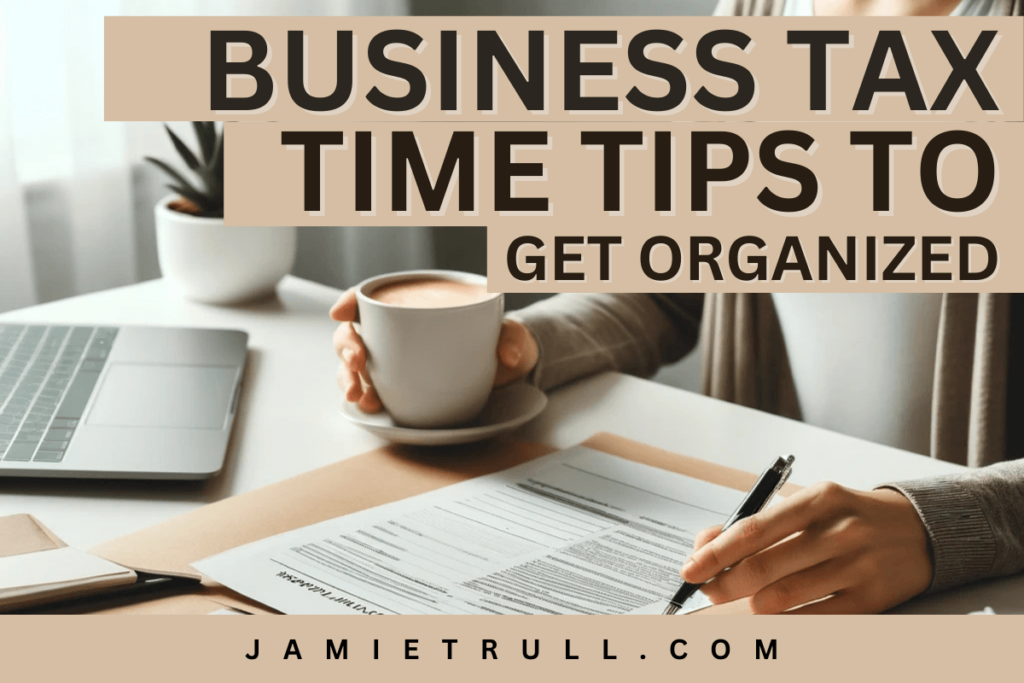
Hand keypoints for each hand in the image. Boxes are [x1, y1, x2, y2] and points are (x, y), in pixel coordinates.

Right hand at [330, 287, 539, 412]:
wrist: (505, 371)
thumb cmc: (497, 340)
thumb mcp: (508, 333)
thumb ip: (512, 336)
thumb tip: (510, 353)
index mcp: (413, 307)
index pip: (373, 298)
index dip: (351, 301)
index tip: (342, 311)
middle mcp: (395, 333)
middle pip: (354, 332)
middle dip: (347, 345)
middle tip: (358, 360)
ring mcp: (391, 362)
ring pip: (354, 365)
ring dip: (348, 377)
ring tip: (357, 394)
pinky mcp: (396, 388)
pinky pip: (369, 390)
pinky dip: (363, 398)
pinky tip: (367, 405)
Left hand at [680, 482, 931, 613]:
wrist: (922, 530)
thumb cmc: (850, 517)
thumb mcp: (809, 505)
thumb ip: (759, 522)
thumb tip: (706, 544)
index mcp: (819, 499)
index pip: (753, 529)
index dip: (716, 553)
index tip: (690, 569)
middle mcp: (839, 530)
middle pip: (763, 566)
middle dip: (724, 584)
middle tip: (707, 591)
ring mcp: (857, 565)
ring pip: (784, 596)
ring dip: (752, 605)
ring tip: (744, 602)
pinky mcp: (871, 598)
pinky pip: (815, 618)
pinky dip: (785, 622)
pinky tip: (771, 618)